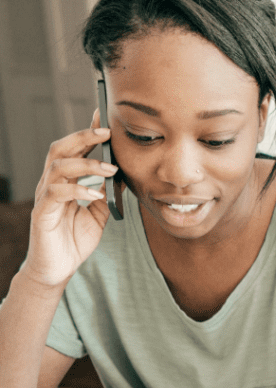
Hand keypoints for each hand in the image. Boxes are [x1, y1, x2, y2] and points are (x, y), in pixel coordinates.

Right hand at [24, 112, 119, 289]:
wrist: (58, 268)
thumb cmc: (75, 240)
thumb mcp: (99, 215)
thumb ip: (106, 194)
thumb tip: (120, 175)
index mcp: (66, 182)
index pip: (74, 151)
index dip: (87, 133)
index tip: (105, 118)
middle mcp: (52, 184)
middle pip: (61, 150)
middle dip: (83, 137)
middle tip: (107, 131)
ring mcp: (45, 197)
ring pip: (58, 167)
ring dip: (86, 164)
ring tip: (110, 168)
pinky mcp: (42, 213)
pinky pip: (56, 194)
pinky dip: (77, 190)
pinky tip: (94, 194)